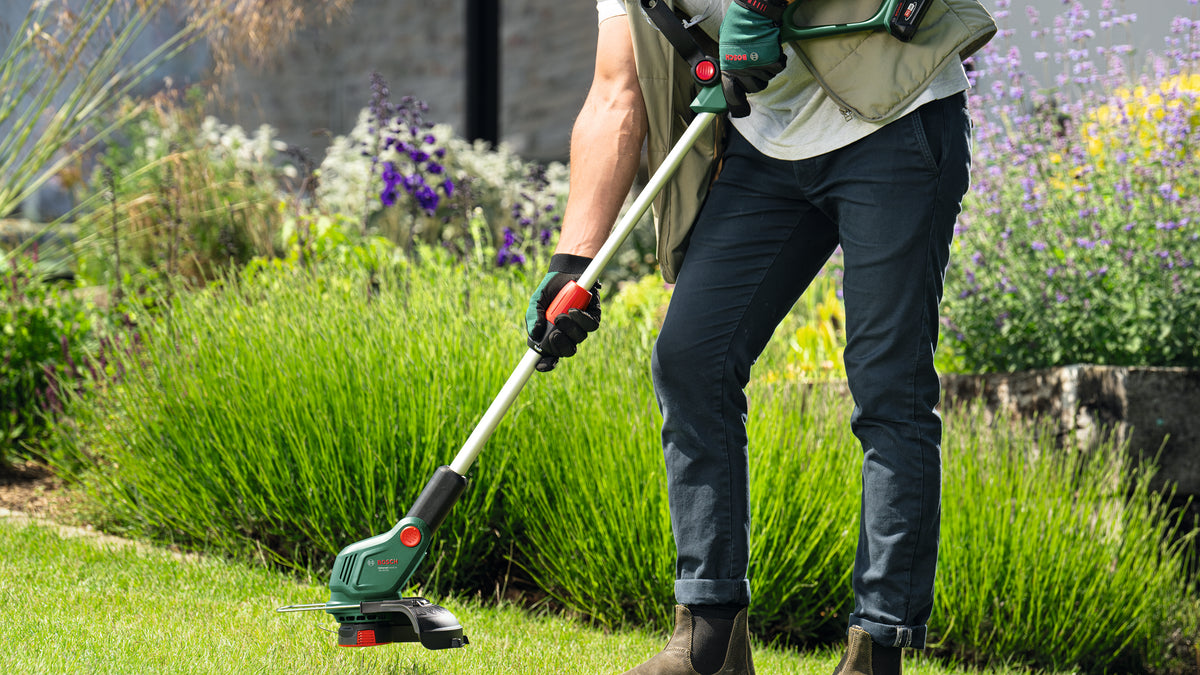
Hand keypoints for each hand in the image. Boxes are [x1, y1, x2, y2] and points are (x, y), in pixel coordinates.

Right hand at [525, 253, 601, 371]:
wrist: (566, 271)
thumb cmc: (550, 289)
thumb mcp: (536, 301)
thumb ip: (533, 317)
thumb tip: (535, 334)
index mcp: (551, 335)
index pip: (550, 356)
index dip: (547, 364)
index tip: (542, 365)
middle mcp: (567, 334)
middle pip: (567, 352)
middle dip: (559, 345)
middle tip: (554, 333)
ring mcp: (580, 327)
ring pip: (579, 339)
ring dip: (569, 329)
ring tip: (561, 315)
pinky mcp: (593, 317)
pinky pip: (590, 326)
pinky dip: (581, 320)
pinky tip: (573, 310)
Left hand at [719, 0, 787, 117]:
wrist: (753, 15)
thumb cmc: (737, 28)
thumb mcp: (726, 50)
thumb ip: (729, 66)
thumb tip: (730, 78)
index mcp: (729, 69)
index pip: (731, 96)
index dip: (736, 106)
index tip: (739, 110)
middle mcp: (743, 72)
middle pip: (754, 88)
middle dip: (754, 80)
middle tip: (753, 66)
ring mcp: (759, 68)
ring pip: (766, 79)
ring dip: (765, 69)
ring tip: (760, 54)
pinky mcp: (773, 62)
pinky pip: (777, 68)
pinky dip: (777, 60)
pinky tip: (770, 50)